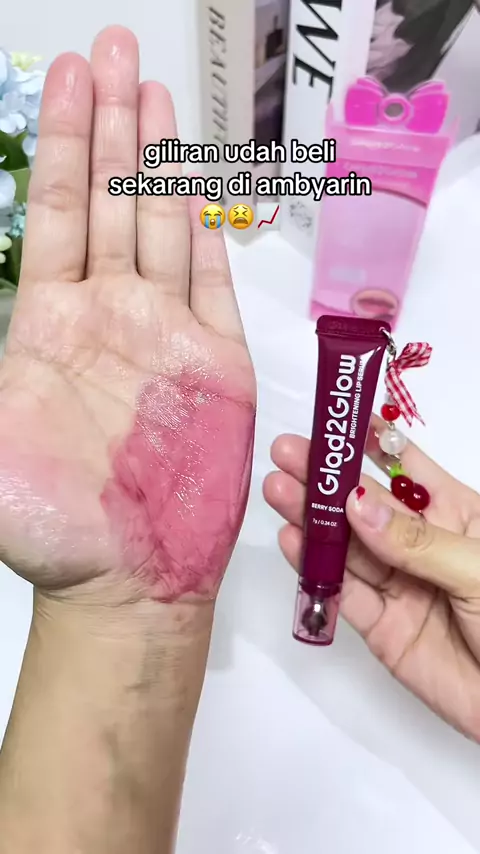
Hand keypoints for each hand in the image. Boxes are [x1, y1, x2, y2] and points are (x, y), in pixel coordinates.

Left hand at [0, 26, 255, 604]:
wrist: (128, 579)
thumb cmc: (55, 525)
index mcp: (52, 324)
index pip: (61, 212)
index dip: (66, 144)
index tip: (70, 79)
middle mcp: (109, 316)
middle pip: (114, 201)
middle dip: (112, 125)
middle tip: (115, 51)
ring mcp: (166, 336)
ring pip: (166, 229)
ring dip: (162, 162)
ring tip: (158, 95)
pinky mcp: (216, 365)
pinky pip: (213, 286)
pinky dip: (210, 234)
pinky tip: (200, 188)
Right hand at [264, 415, 479, 741]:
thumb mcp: (477, 568)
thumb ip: (416, 540)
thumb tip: (357, 503)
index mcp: (455, 514)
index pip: (406, 467)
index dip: (369, 441)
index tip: (333, 418)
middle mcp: (419, 543)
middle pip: (365, 504)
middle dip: (326, 477)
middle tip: (285, 452)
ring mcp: (398, 586)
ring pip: (347, 546)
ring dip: (311, 517)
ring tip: (277, 488)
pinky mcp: (381, 628)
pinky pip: (343, 595)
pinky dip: (314, 570)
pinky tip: (291, 541)